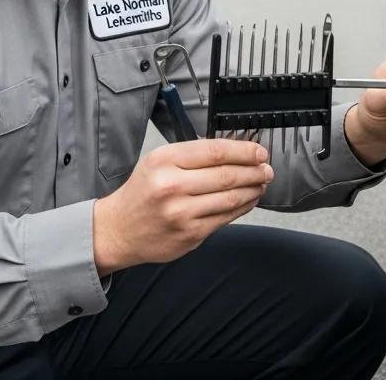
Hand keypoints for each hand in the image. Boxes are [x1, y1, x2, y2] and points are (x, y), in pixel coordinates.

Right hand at [93, 139, 272, 274]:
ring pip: (229, 198)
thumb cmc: (142, 191)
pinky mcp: (190, 235)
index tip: (259, 151)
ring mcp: (181, 213)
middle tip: (266, 168)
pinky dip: (242, 207)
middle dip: (253, 170)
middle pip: (226, 175)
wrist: (119, 229)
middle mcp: (172, 186)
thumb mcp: (158, 161)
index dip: (243, 151)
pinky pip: (225, 219)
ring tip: (261, 183)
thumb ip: (191, 155)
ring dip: (252, 189)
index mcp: (164, 161)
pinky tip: (248, 200)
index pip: (214, 151)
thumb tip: (233, 152)